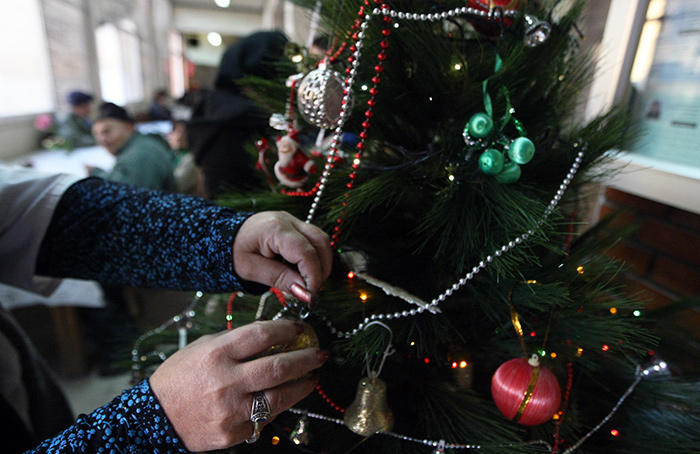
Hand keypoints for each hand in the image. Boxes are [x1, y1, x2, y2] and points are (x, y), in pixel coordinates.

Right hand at [150, 319, 328, 451]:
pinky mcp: (234, 432)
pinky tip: (286, 397)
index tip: (299, 328)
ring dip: (303, 385)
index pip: (263, 334)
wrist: (154, 418)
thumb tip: (269, 336)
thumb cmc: (178, 378)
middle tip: (320, 354)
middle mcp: (227, 380)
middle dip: (306, 358)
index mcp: (217, 353)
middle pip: (280, 366)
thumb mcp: (201, 348)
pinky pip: (265, 417)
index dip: (287, 329)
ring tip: (313, 377)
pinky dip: (279, 405)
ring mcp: (232, 409)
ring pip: (281, 396)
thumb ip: (234, 342)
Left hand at [232, 211, 331, 303]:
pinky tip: (303, 272)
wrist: (222, 237)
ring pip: (321, 241)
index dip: (312, 276)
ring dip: (321, 264)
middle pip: (320, 243)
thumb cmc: (233, 253)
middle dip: (321, 270)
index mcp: (275, 228)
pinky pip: (314, 240)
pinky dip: (314, 258)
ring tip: (308, 284)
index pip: (306, 252)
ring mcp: (293, 220)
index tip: (310, 297)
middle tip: (311, 292)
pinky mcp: (295, 225)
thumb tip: (306, 293)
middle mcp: (288, 220)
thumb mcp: (252, 270)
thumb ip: (280, 279)